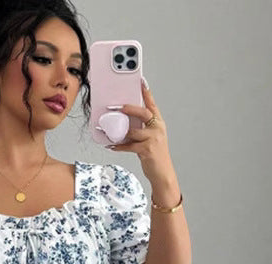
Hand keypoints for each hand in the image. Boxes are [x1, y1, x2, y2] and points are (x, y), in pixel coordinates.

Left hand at [108, 80, 178, 194]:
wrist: (163, 173)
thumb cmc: (155, 156)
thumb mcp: (151, 139)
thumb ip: (141, 129)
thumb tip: (124, 123)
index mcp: (158, 123)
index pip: (152, 104)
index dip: (146, 92)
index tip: (141, 81)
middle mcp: (157, 128)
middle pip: (142, 112)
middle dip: (128, 108)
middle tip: (116, 106)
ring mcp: (153, 139)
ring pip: (133, 131)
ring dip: (119, 132)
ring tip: (109, 132)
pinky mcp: (147, 150)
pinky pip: (129, 145)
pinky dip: (119, 146)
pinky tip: (112, 146)